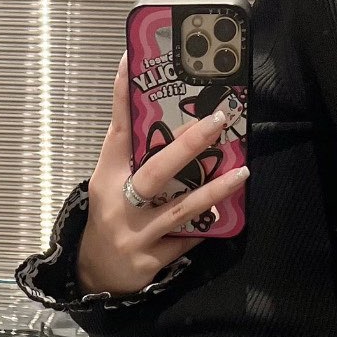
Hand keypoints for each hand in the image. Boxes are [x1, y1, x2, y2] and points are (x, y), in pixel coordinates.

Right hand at [76, 55, 249, 297]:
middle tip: (218, 120)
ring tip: (241, 172)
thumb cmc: (110, 216)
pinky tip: (222, 215)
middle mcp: (119, 205)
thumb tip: (157, 109)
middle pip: (156, 172)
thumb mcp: (110, 181)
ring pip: (180, 209)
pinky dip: (203, 228)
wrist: (95, 273)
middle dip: (189, 144)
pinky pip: (184, 241)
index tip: (132, 63)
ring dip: (213, 191)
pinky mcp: (150, 262)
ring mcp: (135, 236)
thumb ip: (129, 150)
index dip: (123, 99)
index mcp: (107, 179)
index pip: (117, 134)